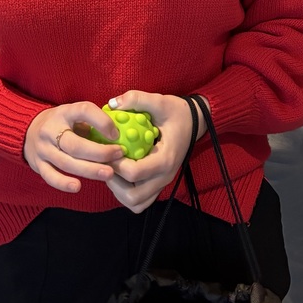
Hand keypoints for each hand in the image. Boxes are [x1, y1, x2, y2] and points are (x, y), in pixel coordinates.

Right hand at [24, 102, 123, 193]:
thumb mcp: (74, 114)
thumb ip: (92, 122)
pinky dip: (63, 183)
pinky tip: (78, 187)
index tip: (117, 134)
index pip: (83, 111)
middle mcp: (51, 129)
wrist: (28, 130)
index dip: (102, 122)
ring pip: (66, 162)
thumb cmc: (62, 122)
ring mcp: (43, 149)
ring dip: (89, 170)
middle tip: (118, 156)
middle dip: (99, 152)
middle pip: (75, 144)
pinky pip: (50, 176)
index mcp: (64, 112)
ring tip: (108, 174)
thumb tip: (120, 133)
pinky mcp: (38, 165)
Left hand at [104, 92, 207, 213]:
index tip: (107, 149)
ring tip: (113, 170)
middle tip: (106, 164)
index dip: (115, 164)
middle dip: (114, 183)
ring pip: (135, 203)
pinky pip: (140, 201)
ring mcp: (162, 183)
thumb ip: (138, 99)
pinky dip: (127, 193)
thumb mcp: (160, 101)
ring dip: (119, 191)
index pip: (134, 172)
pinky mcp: (159, 184)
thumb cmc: (177, 112)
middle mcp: (165, 177)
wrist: (196, 122)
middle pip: (133, 196)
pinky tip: (121, 176)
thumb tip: (112, 103)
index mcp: (165, 159)